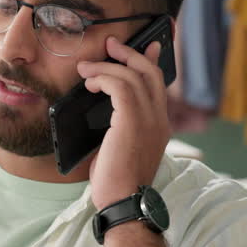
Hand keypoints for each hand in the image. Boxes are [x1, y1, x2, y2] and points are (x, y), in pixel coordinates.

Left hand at [78, 35, 170, 208]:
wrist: (124, 202)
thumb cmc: (117, 182)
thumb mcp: (121, 149)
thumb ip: (121, 128)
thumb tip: (108, 111)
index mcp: (159, 125)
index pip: (159, 85)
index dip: (151, 62)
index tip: (145, 47)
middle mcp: (159, 119)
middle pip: (150, 72)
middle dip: (130, 54)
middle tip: (111, 44)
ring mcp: (149, 119)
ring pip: (132, 76)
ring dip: (106, 67)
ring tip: (87, 68)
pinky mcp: (132, 120)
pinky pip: (120, 86)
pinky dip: (103, 79)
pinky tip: (91, 83)